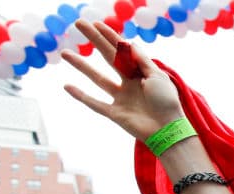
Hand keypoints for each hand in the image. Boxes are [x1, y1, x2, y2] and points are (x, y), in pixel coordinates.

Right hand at [62, 20, 185, 141]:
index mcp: (142, 73)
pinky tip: (67, 86)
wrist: (168, 130)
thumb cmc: (167, 102)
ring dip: (81, 66)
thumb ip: (141, 60)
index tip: (96, 24)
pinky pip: (95, 103)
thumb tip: (129, 43)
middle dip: (94, 41)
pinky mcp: (115, 114)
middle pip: (108, 58)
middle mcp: (130, 83)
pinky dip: (81, 96)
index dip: (110, 36)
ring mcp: (121, 98)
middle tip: (78, 24)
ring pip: (97, 79)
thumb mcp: (157, 76)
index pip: (123, 51)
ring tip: (64, 53)